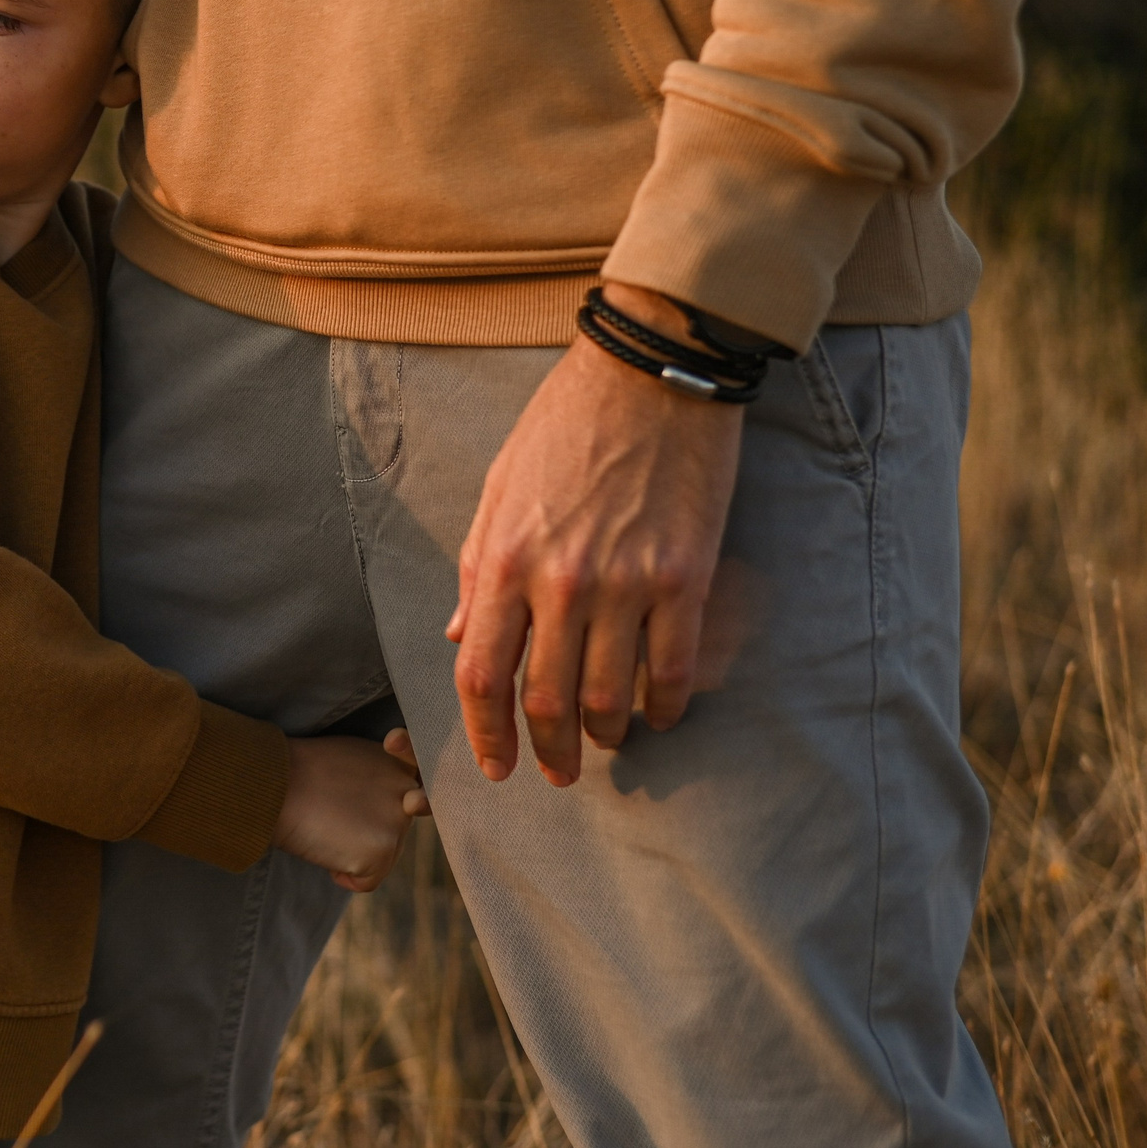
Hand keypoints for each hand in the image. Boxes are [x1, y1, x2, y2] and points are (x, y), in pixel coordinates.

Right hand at [273, 735, 430, 893]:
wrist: (274, 783)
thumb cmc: (295, 771)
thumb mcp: (347, 763)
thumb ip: (373, 782)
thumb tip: (376, 811)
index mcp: (397, 762)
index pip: (397, 802)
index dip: (377, 807)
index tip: (351, 795)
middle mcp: (407, 788)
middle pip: (390, 832)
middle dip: (361, 832)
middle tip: (327, 812)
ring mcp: (398, 820)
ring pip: (381, 858)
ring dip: (350, 852)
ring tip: (322, 823)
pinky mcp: (382, 850)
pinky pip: (366, 881)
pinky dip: (341, 875)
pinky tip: (321, 845)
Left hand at [449, 282, 743, 787]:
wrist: (650, 373)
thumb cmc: (566, 424)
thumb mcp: (500, 488)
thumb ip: (479, 570)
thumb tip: (461, 636)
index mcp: (505, 560)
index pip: (482, 674)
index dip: (486, 733)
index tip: (496, 766)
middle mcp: (560, 583)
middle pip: (545, 701)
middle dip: (548, 752)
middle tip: (558, 773)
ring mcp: (626, 585)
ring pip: (609, 697)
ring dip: (606, 735)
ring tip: (607, 743)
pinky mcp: (685, 579)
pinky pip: (673, 670)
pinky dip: (666, 706)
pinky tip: (661, 714)